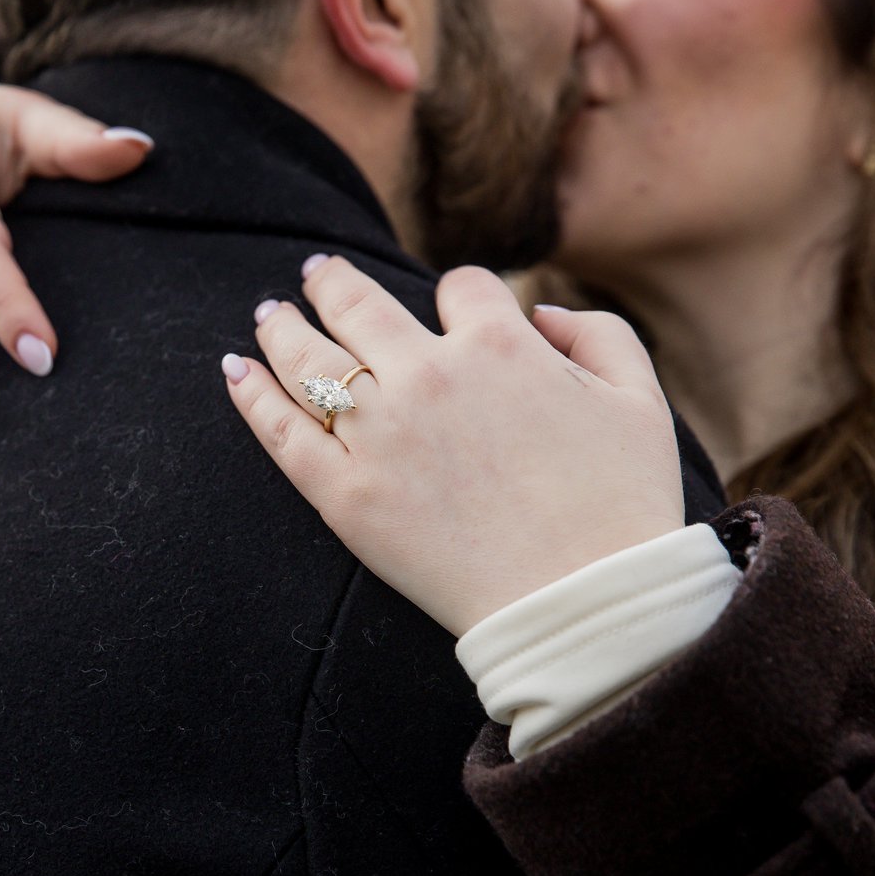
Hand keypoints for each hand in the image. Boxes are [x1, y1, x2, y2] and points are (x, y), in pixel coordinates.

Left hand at [223, 259, 685, 635]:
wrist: (582, 603)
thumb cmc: (622, 506)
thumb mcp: (640, 399)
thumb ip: (596, 333)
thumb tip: (538, 314)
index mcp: (501, 346)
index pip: (461, 289)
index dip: (462, 297)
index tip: (456, 313)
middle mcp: (429, 378)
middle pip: (360, 305)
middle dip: (334, 282)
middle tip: (315, 272)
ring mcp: (380, 437)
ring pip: (311, 359)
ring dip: (284, 327)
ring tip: (270, 314)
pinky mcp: (347, 497)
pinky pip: (283, 433)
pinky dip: (253, 395)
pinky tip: (234, 369)